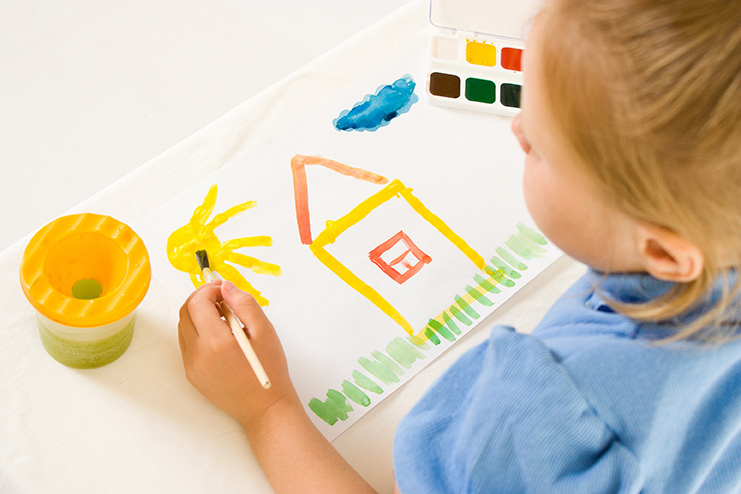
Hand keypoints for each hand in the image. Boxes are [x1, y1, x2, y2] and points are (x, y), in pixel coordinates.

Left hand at [178, 280, 299, 429]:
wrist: (265, 408)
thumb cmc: (269, 370)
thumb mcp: (265, 331)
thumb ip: (244, 304)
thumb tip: (226, 287)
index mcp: (216, 342)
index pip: (198, 303)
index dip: (210, 290)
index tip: (224, 289)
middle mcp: (198, 354)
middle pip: (185, 312)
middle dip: (201, 298)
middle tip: (221, 296)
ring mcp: (192, 366)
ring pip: (183, 327)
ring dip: (198, 314)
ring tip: (223, 316)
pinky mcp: (192, 375)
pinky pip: (187, 344)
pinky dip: (198, 331)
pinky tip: (219, 334)